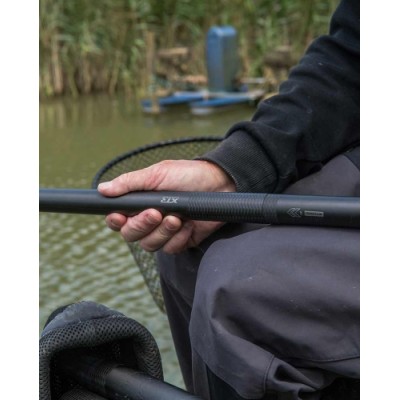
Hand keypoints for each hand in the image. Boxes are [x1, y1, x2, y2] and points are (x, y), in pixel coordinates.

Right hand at [98, 159, 235, 253]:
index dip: (116, 221)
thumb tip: (102, 189)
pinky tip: (188, 224)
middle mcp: (149, 220)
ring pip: (149, 245)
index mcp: (139, 203)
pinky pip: (170, 248)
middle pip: (131, 235)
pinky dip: (178, 237)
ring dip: (162, 232)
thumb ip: (129, 183)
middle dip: (142, 225)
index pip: (118, 220)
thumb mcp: (157, 174)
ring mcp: (164, 232)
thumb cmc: (188, 175)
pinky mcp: (180, 241)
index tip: (120, 216)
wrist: (219, 184)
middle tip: (156, 212)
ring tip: (177, 217)